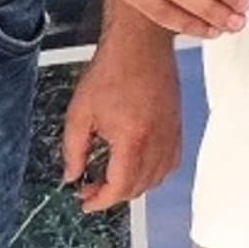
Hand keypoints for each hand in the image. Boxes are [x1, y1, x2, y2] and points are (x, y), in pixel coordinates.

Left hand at [60, 30, 181, 211]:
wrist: (140, 45)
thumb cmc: (112, 71)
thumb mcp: (80, 113)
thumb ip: (73, 150)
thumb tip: (72, 175)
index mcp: (132, 139)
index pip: (120, 187)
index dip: (100, 201)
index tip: (86, 202)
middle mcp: (157, 141)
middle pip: (138, 187)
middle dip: (112, 194)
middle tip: (91, 186)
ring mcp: (171, 135)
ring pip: (156, 179)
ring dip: (133, 185)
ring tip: (111, 176)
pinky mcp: (176, 128)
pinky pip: (170, 164)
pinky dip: (153, 173)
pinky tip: (136, 164)